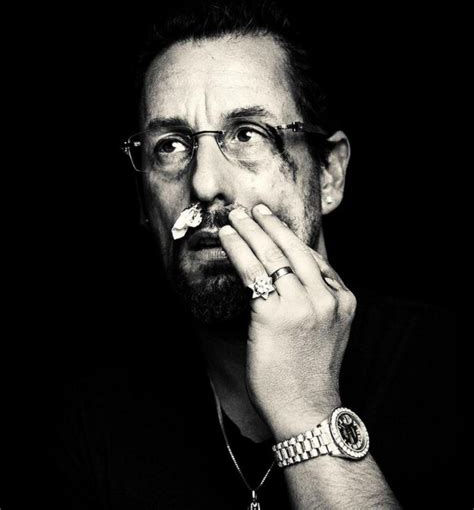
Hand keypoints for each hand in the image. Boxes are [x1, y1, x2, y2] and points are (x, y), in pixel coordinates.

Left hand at [218, 203, 356, 438]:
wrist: (305, 408)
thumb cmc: (309, 373)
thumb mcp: (328, 331)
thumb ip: (317, 301)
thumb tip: (289, 275)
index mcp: (343, 300)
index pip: (315, 258)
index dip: (290, 237)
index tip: (274, 225)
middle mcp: (326, 297)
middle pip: (294, 249)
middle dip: (270, 225)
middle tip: (253, 209)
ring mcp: (302, 304)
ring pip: (272, 255)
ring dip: (250, 231)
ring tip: (235, 217)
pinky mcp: (274, 313)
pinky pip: (253, 271)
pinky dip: (238, 250)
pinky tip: (228, 239)